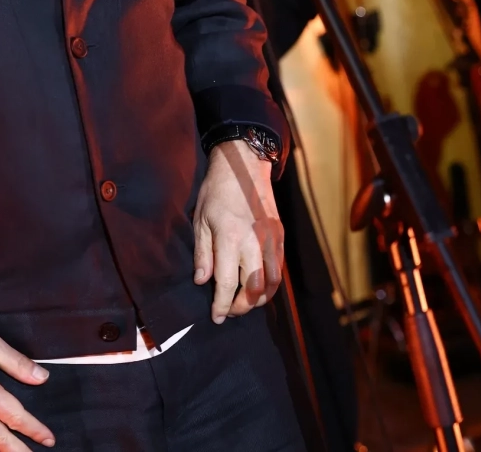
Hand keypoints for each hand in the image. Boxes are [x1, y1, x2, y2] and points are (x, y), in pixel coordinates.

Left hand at [193, 140, 283, 322]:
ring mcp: (271, 239)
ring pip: (271, 283)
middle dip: (241, 307)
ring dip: (258, 299)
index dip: (221, 305)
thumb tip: (203, 282)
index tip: (216, 316)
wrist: (242, 164)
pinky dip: (270, 284)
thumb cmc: (216, 191)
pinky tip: (258, 287)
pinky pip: (279, 269)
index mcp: (229, 238)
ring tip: (244, 303)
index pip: (227, 284)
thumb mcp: (200, 220)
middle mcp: (254, 242)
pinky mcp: (280, 235)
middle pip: (253, 289)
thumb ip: (202, 253)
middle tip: (229, 311)